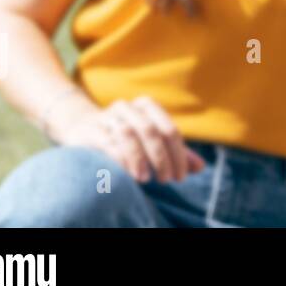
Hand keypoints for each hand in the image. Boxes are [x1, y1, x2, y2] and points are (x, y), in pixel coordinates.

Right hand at [52, 96, 206, 183]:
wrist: (84, 128)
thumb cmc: (127, 137)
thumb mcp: (153, 142)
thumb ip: (176, 153)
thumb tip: (200, 167)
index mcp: (147, 106)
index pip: (169, 130)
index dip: (179, 155)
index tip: (180, 177)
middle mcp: (128, 107)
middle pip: (151, 131)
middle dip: (161, 158)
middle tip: (166, 180)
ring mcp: (108, 117)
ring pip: (129, 134)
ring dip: (140, 158)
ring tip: (146, 179)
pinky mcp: (90, 130)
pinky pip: (107, 143)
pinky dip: (121, 159)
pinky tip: (128, 174)